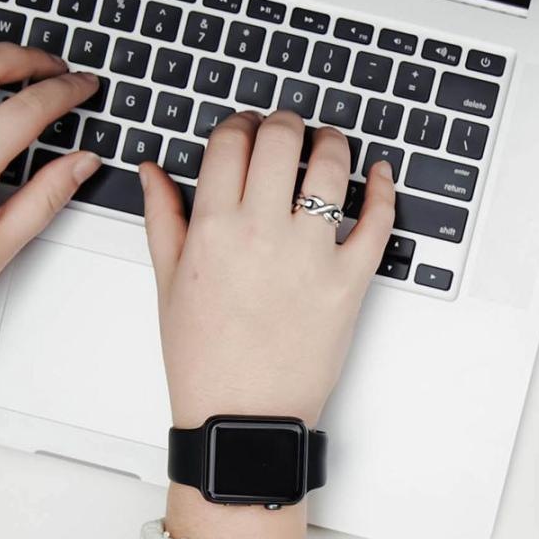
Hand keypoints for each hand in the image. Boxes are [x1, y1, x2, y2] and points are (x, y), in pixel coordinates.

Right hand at [141, 111, 395, 430]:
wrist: (243, 416)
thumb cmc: (204, 358)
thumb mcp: (168, 283)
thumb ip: (163, 217)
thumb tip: (154, 170)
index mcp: (213, 228)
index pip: (231, 142)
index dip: (240, 124)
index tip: (247, 128)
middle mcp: (262, 233)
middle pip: (281, 140)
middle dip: (285, 122)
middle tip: (288, 129)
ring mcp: (310, 255)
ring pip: (331, 168)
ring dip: (333, 143)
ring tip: (329, 145)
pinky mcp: (350, 281)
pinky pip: (377, 221)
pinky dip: (384, 189)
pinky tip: (380, 174)